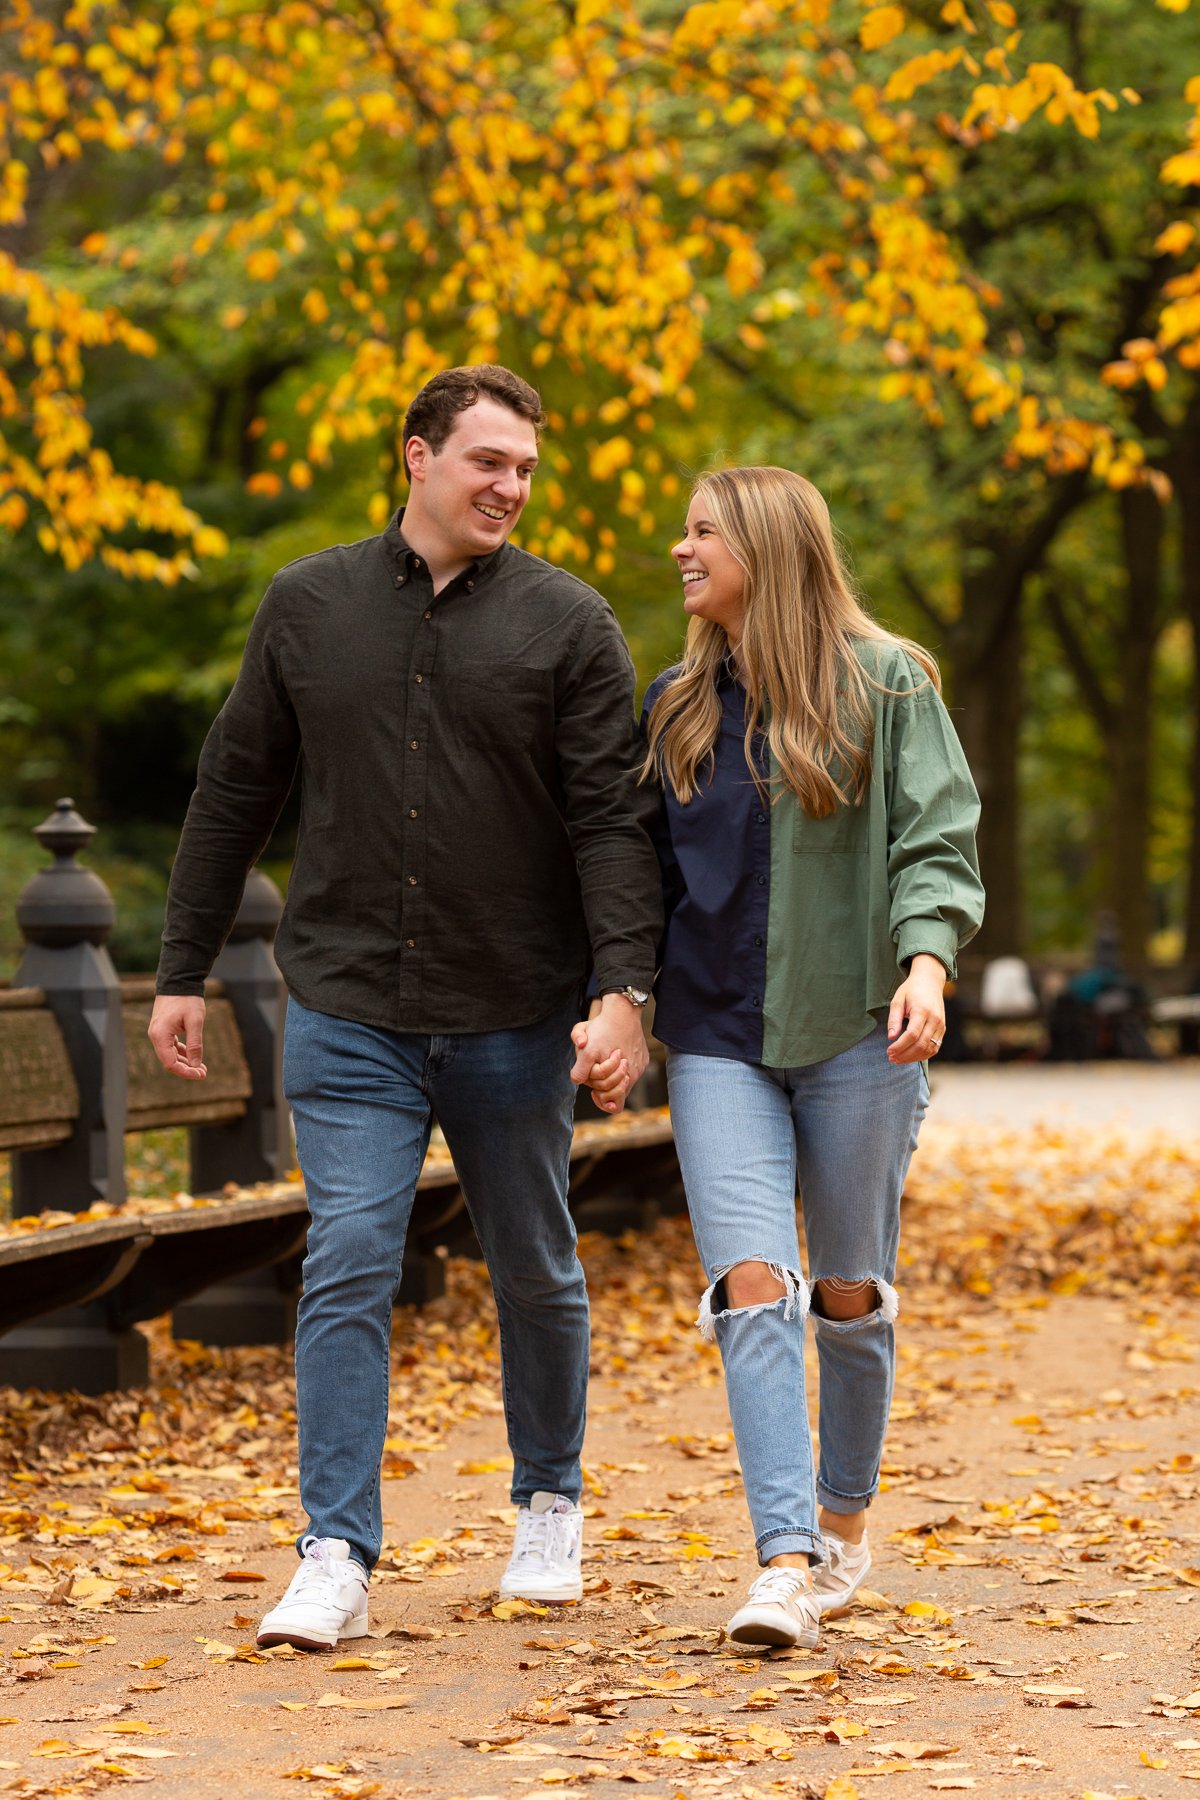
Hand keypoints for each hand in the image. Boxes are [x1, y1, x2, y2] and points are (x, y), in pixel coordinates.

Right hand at [148, 994, 207, 1080]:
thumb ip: (195, 1044)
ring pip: (170, 1055)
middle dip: (186, 1068)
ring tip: (201, 1067)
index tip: (200, 1074)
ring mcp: (158, 1032)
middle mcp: (155, 1036)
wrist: (179, 980)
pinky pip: (171, 1046)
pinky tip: (194, 1056)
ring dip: (185, 1062)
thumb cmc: (187, 999)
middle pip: (169, 1061)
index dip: (185, 1072)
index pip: (170, 1063)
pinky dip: (182, 1052)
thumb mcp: (195, 1022)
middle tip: (203, 1073)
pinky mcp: (163, 1029)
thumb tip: (196, 1065)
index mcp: (160, 1035)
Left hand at [570, 993, 649, 1114]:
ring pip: (625, 1080)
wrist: (622, 1010)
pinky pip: (632, 1068)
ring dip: (613, 1074)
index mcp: (624, 1076)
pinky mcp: (643, 1057)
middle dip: (605, 1086)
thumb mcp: (586, 1050)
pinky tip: (614, 1053)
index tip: (593, 1093)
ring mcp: (641, 1065)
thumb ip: (580, 1071)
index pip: (615, 1105)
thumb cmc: (603, 1029)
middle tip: (596, 1074)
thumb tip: (577, 1081)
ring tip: (605, 1061)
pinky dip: (621, 1065)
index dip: (602, 1101)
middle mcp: (635, 1074)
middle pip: (619, 1092)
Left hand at [886, 954, 947, 1063]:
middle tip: (891, 1058)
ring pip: (929, 1049)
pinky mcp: (943, 1029)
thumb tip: (890, 1037)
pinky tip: (910, 1056)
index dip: (900, 1046)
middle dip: (905, 1055)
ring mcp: (941, 1025)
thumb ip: (894, 1019)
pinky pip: (935, 1047)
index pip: (912, 1035)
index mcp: (922, 1010)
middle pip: (921, 1044)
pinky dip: (923, 1055)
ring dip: (913, 1058)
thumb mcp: (898, 1000)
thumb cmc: (911, 990)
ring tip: (898, 1059)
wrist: (930, 981)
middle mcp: (935, 1019)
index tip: (888, 1051)